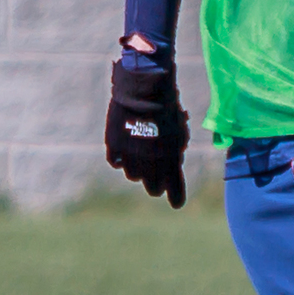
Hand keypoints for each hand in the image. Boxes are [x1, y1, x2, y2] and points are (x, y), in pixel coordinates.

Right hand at [105, 57, 189, 206]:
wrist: (145, 93)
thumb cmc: (167, 110)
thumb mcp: (179, 132)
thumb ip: (176, 153)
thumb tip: (172, 165)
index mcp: (170, 162)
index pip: (175, 191)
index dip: (176, 197)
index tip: (177, 202)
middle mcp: (150, 165)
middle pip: (152, 189)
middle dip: (156, 185)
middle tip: (158, 179)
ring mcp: (130, 157)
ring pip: (133, 176)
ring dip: (138, 170)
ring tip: (141, 157)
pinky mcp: (114, 148)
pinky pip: (116, 163)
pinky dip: (121, 160)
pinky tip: (125, 152)